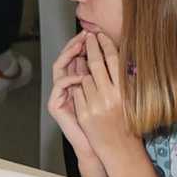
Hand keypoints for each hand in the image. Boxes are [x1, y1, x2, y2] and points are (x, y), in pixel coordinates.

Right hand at [45, 34, 109, 176]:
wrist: (101, 144)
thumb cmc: (109, 121)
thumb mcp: (112, 93)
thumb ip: (112, 75)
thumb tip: (121, 54)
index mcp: (80, 79)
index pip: (79, 55)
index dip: (87, 43)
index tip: (98, 33)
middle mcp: (68, 84)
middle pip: (67, 57)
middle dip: (76, 44)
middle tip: (85, 34)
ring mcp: (60, 94)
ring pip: (59, 66)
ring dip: (69, 55)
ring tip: (79, 47)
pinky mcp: (56, 104)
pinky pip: (60, 85)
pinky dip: (70, 78)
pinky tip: (80, 75)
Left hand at [71, 30, 137, 148]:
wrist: (120, 149)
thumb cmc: (129, 124)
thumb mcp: (133, 99)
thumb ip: (127, 79)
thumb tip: (122, 58)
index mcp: (124, 90)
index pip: (114, 59)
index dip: (106, 44)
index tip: (100, 35)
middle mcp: (110, 95)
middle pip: (97, 63)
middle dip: (91, 47)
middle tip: (87, 37)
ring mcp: (95, 104)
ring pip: (85, 78)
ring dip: (85, 72)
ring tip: (88, 68)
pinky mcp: (84, 113)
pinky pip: (77, 93)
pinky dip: (79, 89)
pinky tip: (84, 88)